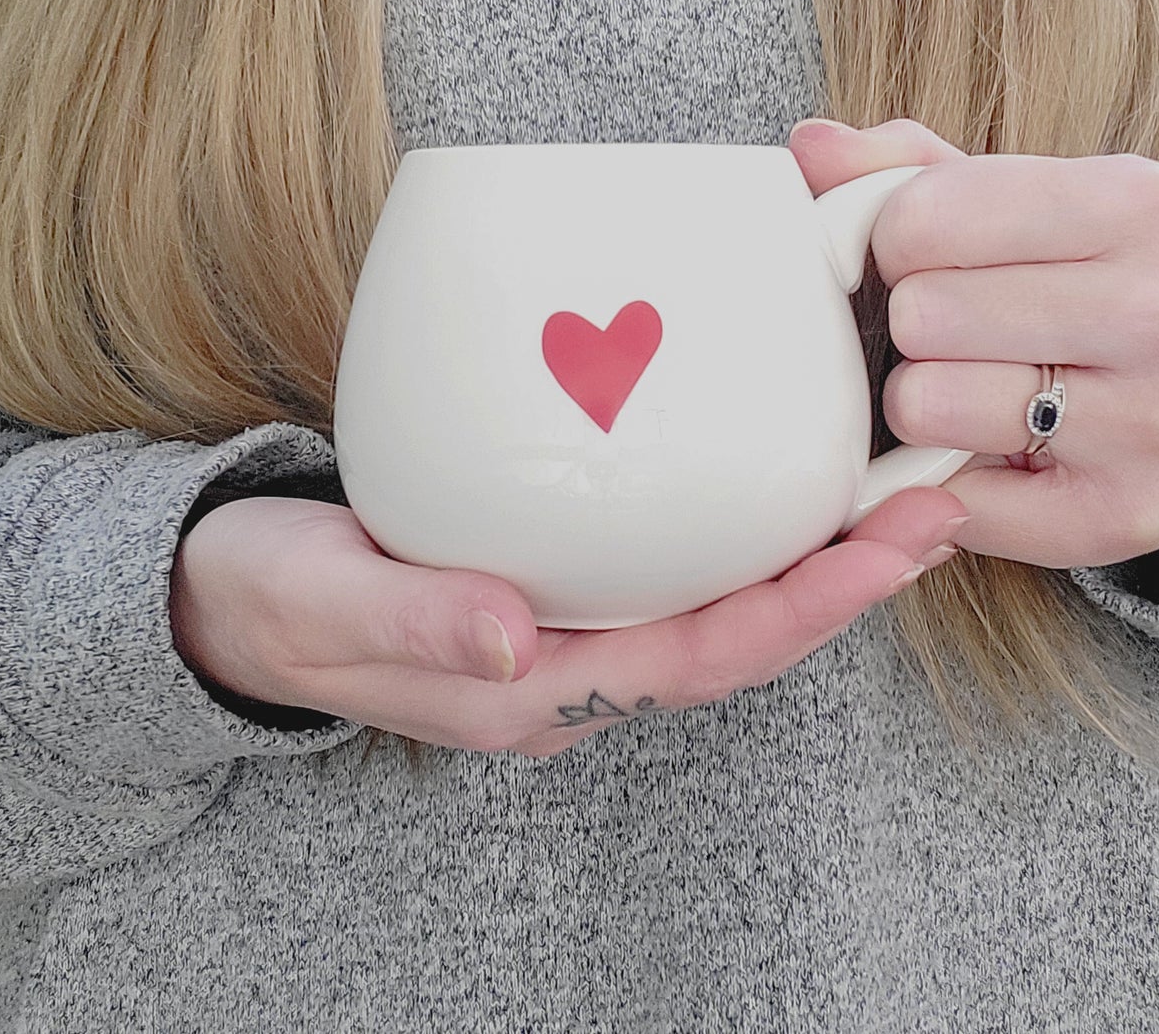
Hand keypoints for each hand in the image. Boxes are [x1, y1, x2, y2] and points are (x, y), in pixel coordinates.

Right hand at [169, 489, 965, 757]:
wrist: (229, 593)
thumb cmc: (277, 599)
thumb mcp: (323, 604)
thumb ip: (414, 620)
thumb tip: (516, 637)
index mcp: (533, 690)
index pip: (697, 659)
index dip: (798, 610)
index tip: (882, 552)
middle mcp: (573, 665)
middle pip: (737, 631)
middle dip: (839, 579)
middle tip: (930, 509)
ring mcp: (570, 621)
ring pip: (718, 596)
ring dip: (807, 548)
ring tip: (887, 489)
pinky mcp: (558, 574)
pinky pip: (672, 557)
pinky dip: (737, 517)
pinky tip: (768, 467)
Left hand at [788, 118, 1158, 568]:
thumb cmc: (1078, 280)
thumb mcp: (1015, 198)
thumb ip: (904, 166)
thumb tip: (812, 148)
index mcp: (1135, 203)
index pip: (922, 217)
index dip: (896, 241)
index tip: (930, 257)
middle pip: (920, 315)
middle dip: (914, 324)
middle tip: (962, 332)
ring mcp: (1152, 421)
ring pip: (925, 405)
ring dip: (924, 401)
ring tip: (978, 388)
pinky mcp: (1123, 513)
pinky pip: (950, 501)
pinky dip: (944, 483)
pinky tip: (993, 454)